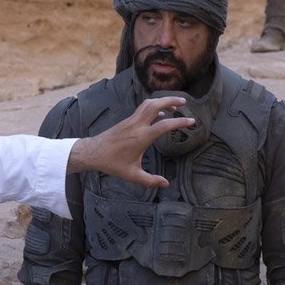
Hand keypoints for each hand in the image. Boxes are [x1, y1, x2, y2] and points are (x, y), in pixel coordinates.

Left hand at [66, 96, 191, 186]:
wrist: (93, 152)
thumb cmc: (112, 164)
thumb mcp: (132, 175)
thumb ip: (150, 180)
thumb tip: (166, 184)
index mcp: (141, 137)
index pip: (165, 125)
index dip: (180, 122)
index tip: (192, 121)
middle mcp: (137, 125)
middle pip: (156, 104)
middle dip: (171, 100)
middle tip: (185, 101)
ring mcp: (131, 121)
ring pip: (148, 104)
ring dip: (162, 101)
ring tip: (175, 105)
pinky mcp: (127, 121)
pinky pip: (142, 109)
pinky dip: (153, 107)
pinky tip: (160, 114)